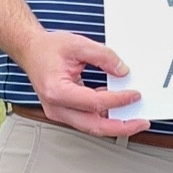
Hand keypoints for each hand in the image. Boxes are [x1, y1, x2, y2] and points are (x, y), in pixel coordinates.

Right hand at [17, 28, 143, 136]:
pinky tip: (118, 108)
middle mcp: (56, 107)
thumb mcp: (78, 44)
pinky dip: (104, 116)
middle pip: (94, 126)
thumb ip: (103, 56)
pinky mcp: (64, 112)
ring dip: (114, 123)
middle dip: (122, 127)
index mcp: (57, 91)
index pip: (95, 103)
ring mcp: (59, 112)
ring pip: (92, 126)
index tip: (135, 95)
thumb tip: (122, 71)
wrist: (30, 51)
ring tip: (135, 118)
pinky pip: (87, 119)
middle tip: (142, 123)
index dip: (118, 100)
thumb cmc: (48, 49)